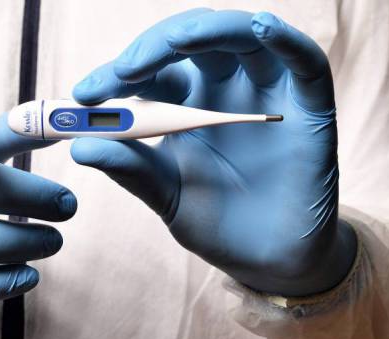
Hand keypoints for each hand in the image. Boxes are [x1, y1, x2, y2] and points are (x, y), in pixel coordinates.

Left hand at [71, 9, 355, 295]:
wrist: (269, 261)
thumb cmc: (217, 223)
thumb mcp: (167, 196)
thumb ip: (131, 169)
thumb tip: (80, 147)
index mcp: (185, 104)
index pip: (149, 71)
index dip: (116, 74)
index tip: (83, 96)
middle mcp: (224, 88)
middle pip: (191, 42)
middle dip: (154, 47)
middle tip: (125, 71)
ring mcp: (267, 93)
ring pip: (241, 36)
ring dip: (208, 30)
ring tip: (178, 40)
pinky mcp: (309, 107)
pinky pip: (304, 62)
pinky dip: (285, 39)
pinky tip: (261, 27)